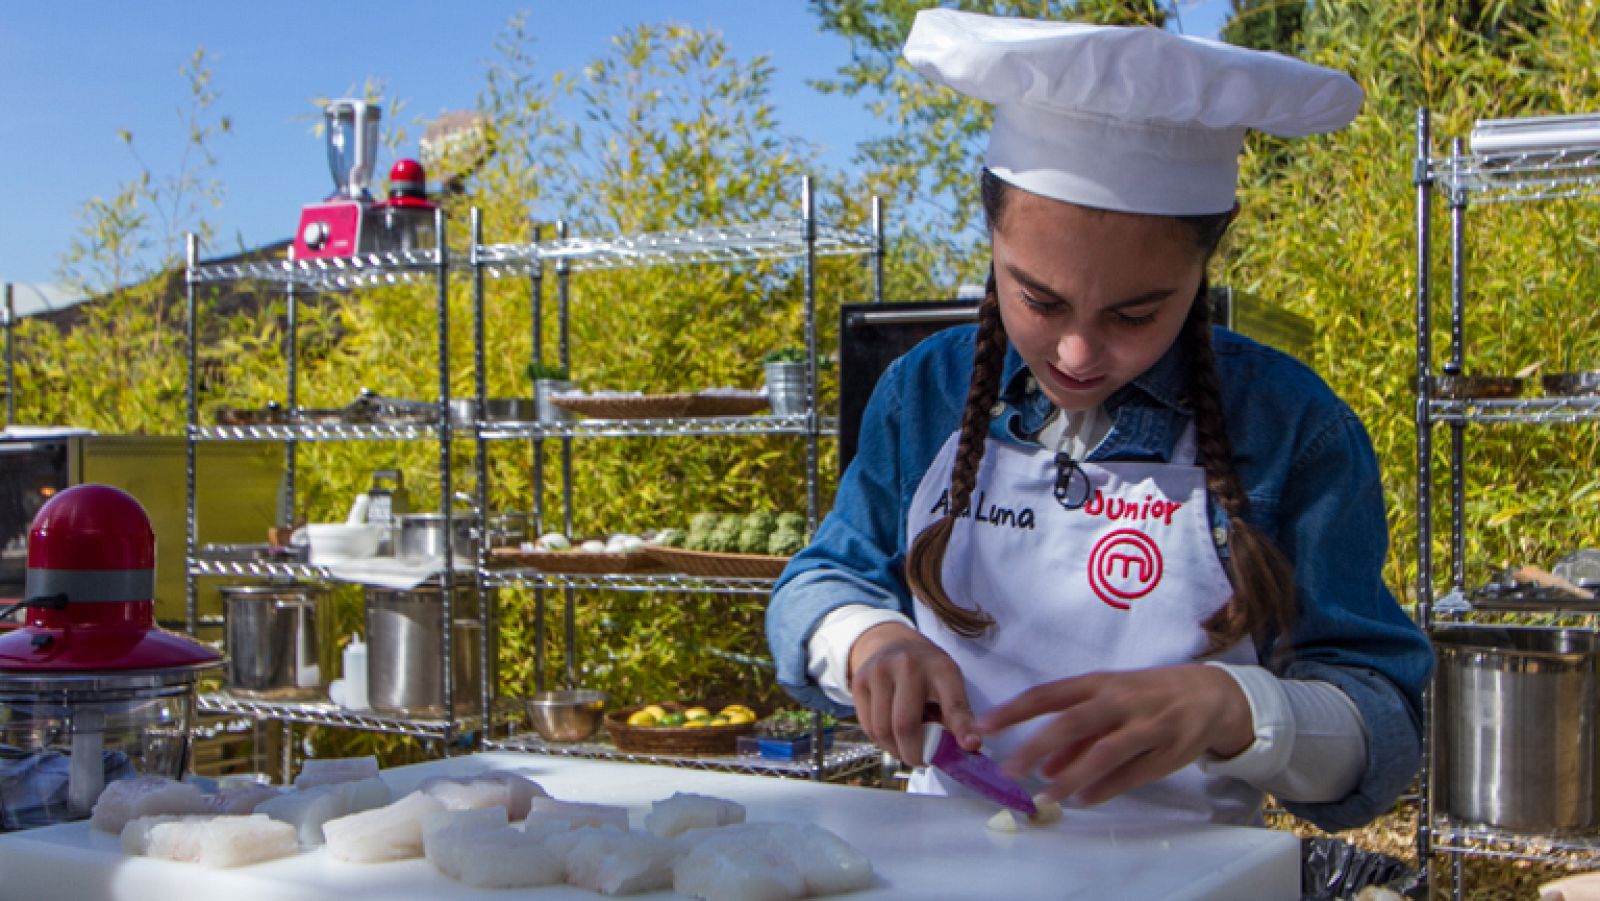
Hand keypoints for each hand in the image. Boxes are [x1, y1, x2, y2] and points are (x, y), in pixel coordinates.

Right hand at [847, 622, 980, 765]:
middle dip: (914, 754)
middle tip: (922, 761)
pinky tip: (891, 737)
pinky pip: (868, 726)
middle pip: (905, 724)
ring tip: (907, 749)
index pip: (953, 703)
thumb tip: (966, 749)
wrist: (891, 643)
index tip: (971, 746)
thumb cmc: (926, 671)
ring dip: (896, 750)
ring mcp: (880, 672)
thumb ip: (955, 716)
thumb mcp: (948, 683)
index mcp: (940, 668)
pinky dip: (881, 741)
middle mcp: (908, 666)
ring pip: (882, 730)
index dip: (962, 727)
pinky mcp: (859, 682)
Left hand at [976, 664, 1252, 805]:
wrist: (1210, 695)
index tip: (983, 726)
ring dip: (1071, 776)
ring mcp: (1146, 725)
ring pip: (1104, 751)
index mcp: (1099, 683)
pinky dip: (1105, 788)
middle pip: (1072, 722)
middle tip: (1010, 770)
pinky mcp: (1167, 751)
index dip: (1014, 711)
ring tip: (1045, 795)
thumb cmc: (1147, 696)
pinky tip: (1082, 800)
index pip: (1048, 694)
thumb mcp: (1108, 701)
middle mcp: (1120, 700)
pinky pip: (1131, 773)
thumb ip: (1076, 732)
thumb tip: (1042, 764)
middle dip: (1036, 747)